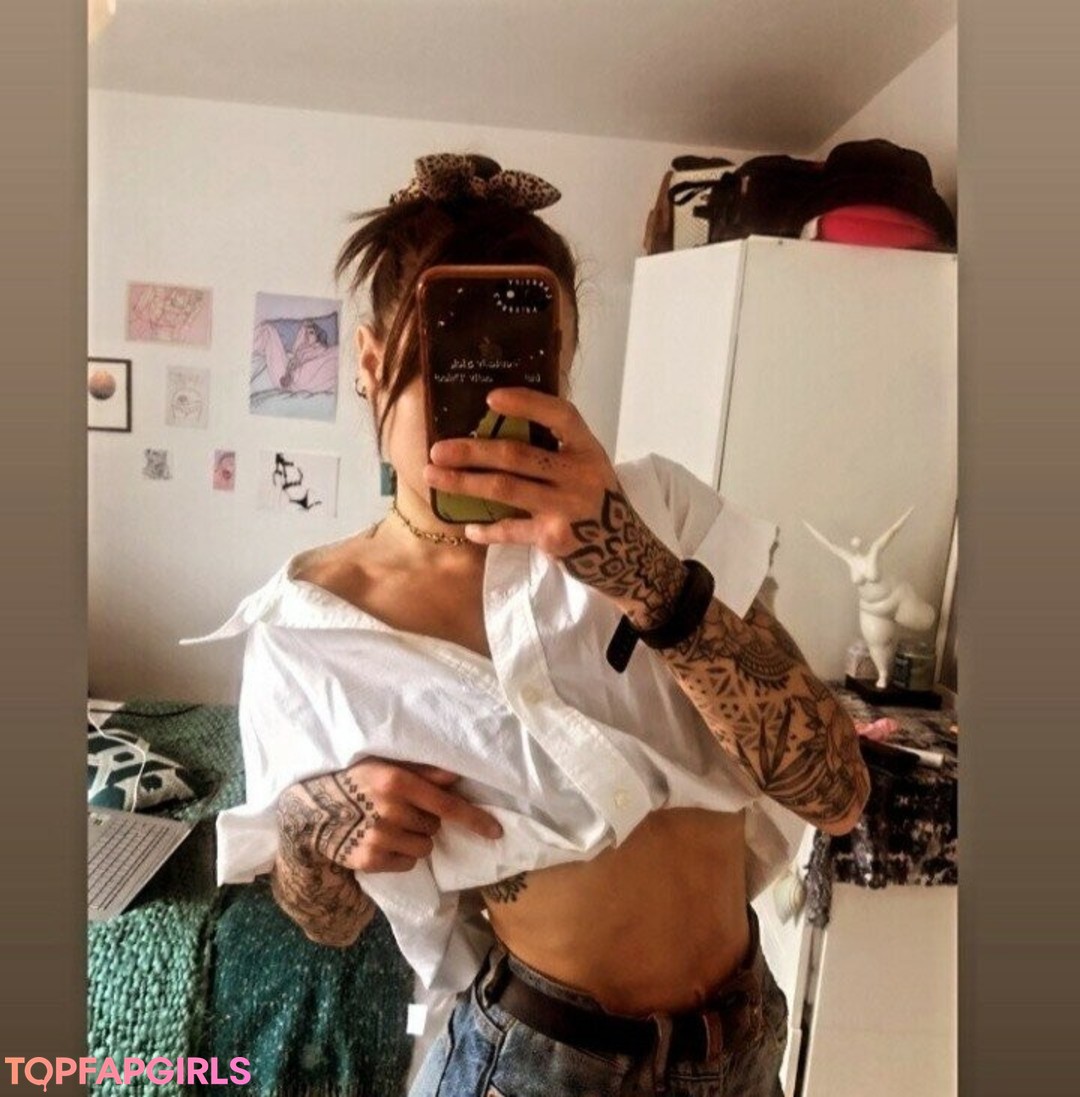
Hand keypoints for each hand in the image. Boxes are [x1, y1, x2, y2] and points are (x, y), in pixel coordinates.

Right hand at [277, 758, 502, 873]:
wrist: (312, 812)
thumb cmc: (355, 781)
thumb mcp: (385, 765)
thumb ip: (422, 771)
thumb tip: (455, 776)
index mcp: (397, 782)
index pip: (447, 805)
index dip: (475, 819)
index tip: (496, 831)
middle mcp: (390, 810)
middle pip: (434, 826)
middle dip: (425, 820)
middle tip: (401, 810)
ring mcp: (380, 838)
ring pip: (424, 847)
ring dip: (414, 839)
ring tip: (391, 826)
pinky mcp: (371, 860)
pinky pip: (407, 863)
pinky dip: (400, 855)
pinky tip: (382, 840)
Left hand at [424, 387, 685, 627]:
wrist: (627, 555)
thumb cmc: (597, 503)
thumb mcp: (589, 468)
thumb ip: (557, 450)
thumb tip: (495, 430)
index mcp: (588, 449)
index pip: (560, 415)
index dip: (527, 403)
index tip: (491, 398)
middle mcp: (580, 474)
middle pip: (516, 455)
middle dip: (470, 451)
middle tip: (436, 450)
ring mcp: (567, 507)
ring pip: (504, 488)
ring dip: (464, 483)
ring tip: (433, 477)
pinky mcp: (555, 537)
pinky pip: (510, 529)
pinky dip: (487, 530)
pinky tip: (469, 527)